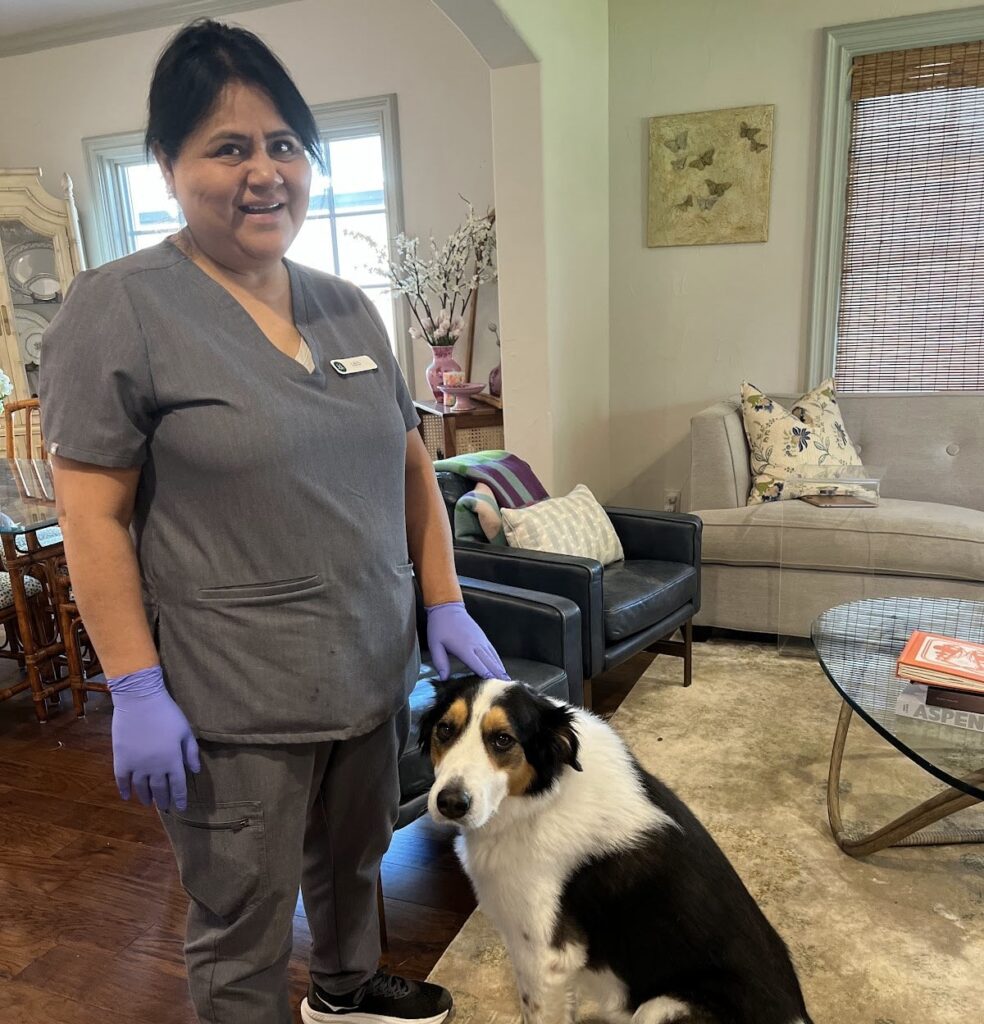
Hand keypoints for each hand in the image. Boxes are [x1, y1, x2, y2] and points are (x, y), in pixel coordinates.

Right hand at [107, 665, 200, 810]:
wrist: (140, 701)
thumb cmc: (167, 714)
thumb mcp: (185, 731)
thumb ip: (191, 752)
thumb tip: (195, 771)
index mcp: (172, 761)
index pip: (178, 786)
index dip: (180, 798)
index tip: (181, 807)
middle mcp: (155, 768)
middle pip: (160, 790)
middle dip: (163, 800)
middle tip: (164, 807)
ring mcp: (136, 766)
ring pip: (141, 788)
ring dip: (146, 797)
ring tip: (148, 803)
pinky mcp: (121, 761)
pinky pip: (122, 781)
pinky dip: (124, 791)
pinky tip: (127, 797)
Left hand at [426, 602, 508, 680]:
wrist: (448, 608)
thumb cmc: (439, 627)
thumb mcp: (435, 645)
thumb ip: (440, 662)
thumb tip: (444, 678)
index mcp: (465, 648)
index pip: (478, 665)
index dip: (487, 676)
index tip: (494, 686)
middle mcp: (476, 645)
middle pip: (490, 663)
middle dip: (498, 676)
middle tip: (506, 688)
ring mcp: (481, 641)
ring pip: (494, 658)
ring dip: (501, 670)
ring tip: (508, 681)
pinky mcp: (483, 638)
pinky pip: (493, 651)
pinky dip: (498, 661)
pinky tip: (501, 668)